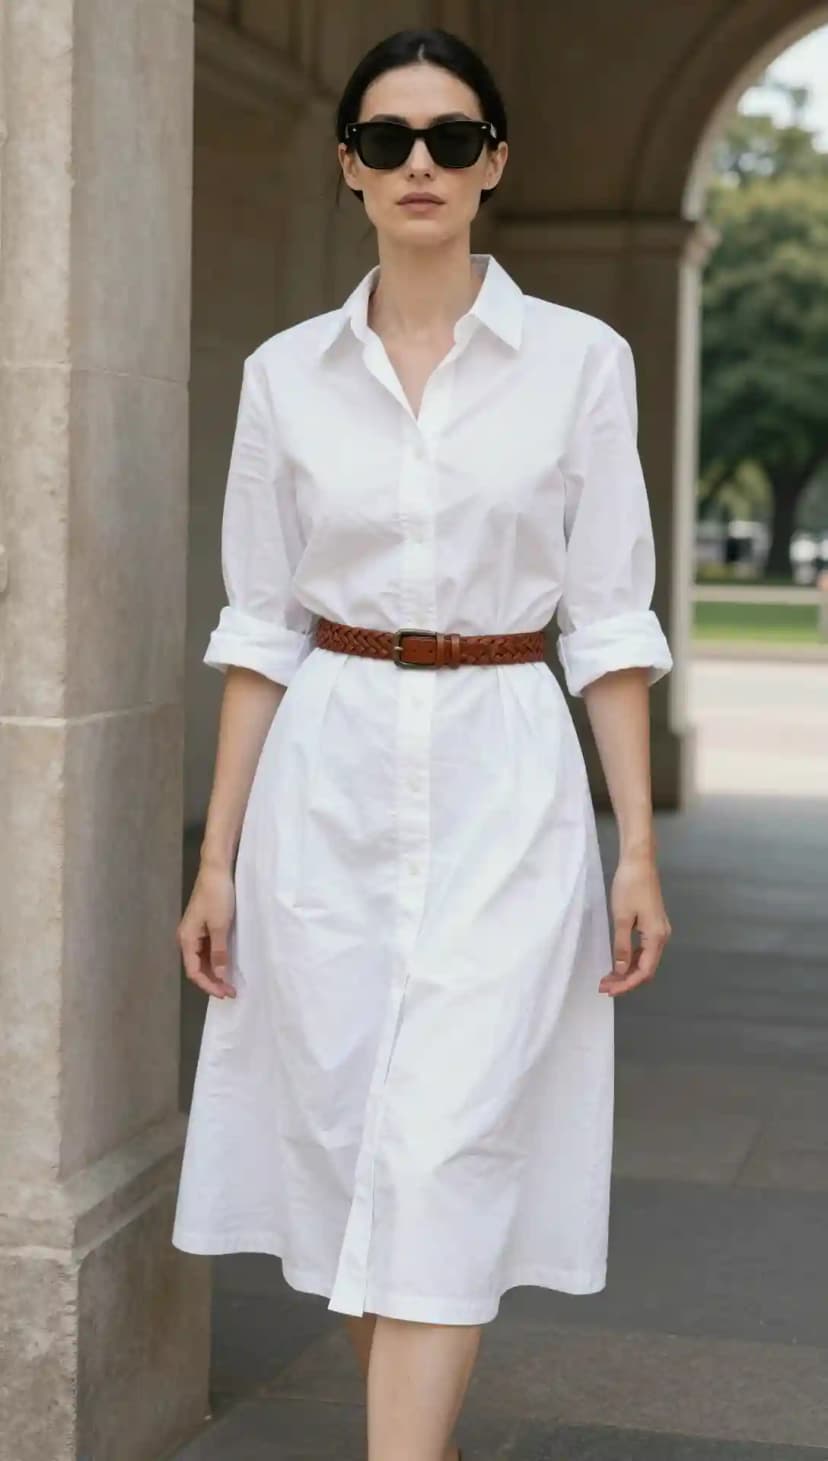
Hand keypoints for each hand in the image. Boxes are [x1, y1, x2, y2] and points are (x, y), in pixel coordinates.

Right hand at [177, 862, 236, 998]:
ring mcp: (194, 932)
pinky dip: (216, 961)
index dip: (208, 985)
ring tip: (229, 983)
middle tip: (231, 992)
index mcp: (186, 939)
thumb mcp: (220, 926)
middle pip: (196, 967)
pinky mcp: (203, 927)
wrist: (216, 870)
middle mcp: (187, 938)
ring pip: (202, 960)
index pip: (193, 971)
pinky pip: (207, 950)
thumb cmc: (217, 896)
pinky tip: (226, 966)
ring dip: (215, 973)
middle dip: (212, 981)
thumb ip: (219, 952)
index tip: (224, 993)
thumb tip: (219, 975)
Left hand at [599, 849, 671, 996]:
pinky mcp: (653, 924)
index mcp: (657, 937)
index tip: (609, 991)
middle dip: (626, 980)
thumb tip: (621, 971)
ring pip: (645, 959)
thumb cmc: (630, 887)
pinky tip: (618, 962)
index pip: (644, 971)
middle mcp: (662, 936)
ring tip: (607, 978)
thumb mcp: (622, 918)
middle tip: (604, 987)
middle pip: (646, 968)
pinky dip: (631, 959)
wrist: (639, 861)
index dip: (627, 984)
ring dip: (627, 971)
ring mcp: (659, 930)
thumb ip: (622, 947)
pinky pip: (644, 949)